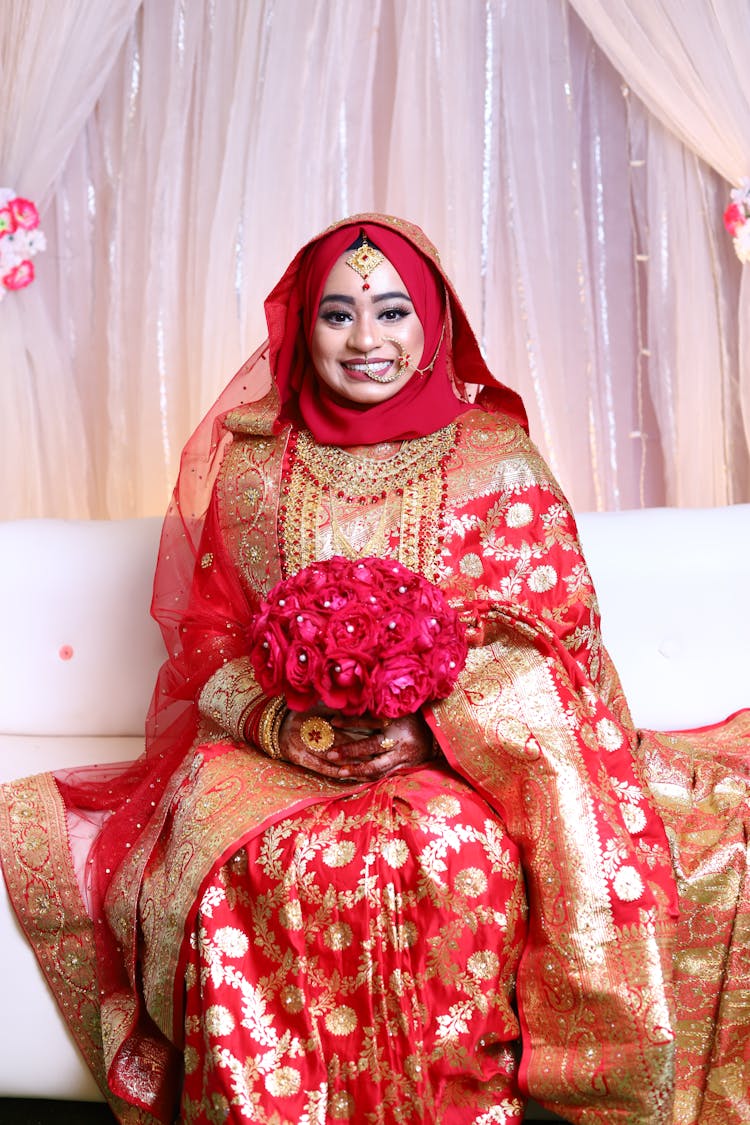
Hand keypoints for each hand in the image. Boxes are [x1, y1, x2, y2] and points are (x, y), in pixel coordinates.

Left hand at [279, 708, 435, 781]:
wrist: (439, 735)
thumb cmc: (415, 718)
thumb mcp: (398, 709)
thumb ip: (377, 709)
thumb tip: (351, 705)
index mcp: (398, 720)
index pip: (371, 720)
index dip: (352, 721)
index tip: (333, 721)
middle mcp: (400, 739)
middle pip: (371, 746)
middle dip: (350, 751)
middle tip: (331, 754)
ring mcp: (403, 756)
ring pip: (377, 766)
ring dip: (357, 770)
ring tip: (340, 772)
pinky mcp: (405, 766)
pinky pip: (385, 775)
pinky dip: (369, 777)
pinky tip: (356, 779)